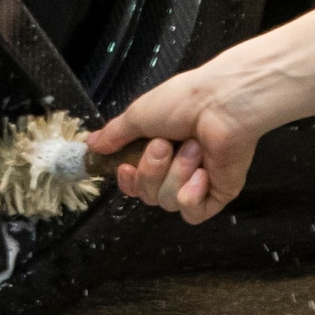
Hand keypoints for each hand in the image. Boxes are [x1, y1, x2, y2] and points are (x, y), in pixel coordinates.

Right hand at [86, 45, 306, 224]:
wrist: (223, 102)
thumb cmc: (184, 101)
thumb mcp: (138, 115)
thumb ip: (114, 134)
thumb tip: (91, 144)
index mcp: (158, 149)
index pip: (135, 183)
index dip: (128, 182)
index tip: (126, 168)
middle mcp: (177, 168)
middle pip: (148, 195)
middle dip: (152, 171)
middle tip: (164, 145)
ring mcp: (198, 182)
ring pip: (168, 202)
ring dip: (176, 174)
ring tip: (192, 148)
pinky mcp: (217, 193)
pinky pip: (192, 212)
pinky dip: (192, 193)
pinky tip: (201, 172)